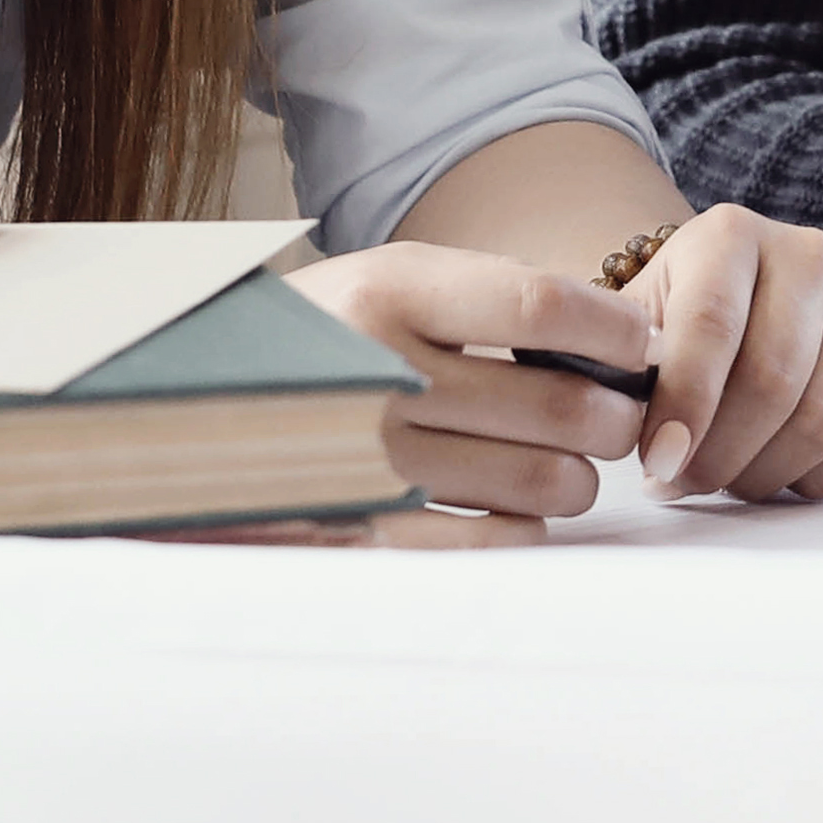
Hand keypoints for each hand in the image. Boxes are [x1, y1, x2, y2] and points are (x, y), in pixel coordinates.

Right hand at [286, 242, 658, 537]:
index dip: (615, 330)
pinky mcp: (356, 531)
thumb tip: (617, 334)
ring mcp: (365, 460)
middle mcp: (377, 372)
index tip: (643, 344)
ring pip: (540, 480)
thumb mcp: (383, 280)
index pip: (544, 307)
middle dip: (616, 417)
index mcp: (388, 292)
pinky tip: (520, 512)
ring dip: (577, 478)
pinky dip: (524, 528)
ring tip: (568, 466)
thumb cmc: (319, 337)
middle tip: (618, 419)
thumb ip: (487, 297)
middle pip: (562, 403)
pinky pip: (487, 542)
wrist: (179, 409)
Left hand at [621, 202, 822, 502]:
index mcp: (730, 235)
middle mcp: (807, 255)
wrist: (719, 308)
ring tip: (727, 478)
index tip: (658, 465)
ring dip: (767, 472)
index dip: (685, 406)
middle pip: (774, 378)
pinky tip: (786, 476)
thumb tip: (630, 430)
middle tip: (684, 483)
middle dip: (721, 454)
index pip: (712, 325)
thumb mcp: (627, 332)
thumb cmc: (667, 331)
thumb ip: (617, 370)